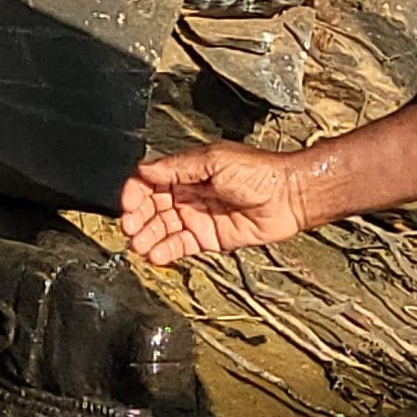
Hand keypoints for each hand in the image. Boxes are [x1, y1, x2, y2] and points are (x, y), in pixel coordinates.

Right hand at [118, 143, 312, 264]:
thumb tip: (146, 168)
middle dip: (138, 218)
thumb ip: (179, 167)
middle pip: (151, 207)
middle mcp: (188, 193)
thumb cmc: (259, 173)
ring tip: (140, 246)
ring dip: (148, 238)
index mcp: (187, 171)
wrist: (288, 197)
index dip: (135, 192)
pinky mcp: (207, 238)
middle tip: (131, 229)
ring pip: (162, 229)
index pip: (150, 181)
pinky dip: (165, 251)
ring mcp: (197, 217)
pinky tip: (157, 255)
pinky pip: (180, 246)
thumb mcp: (215, 161)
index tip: (128, 204)